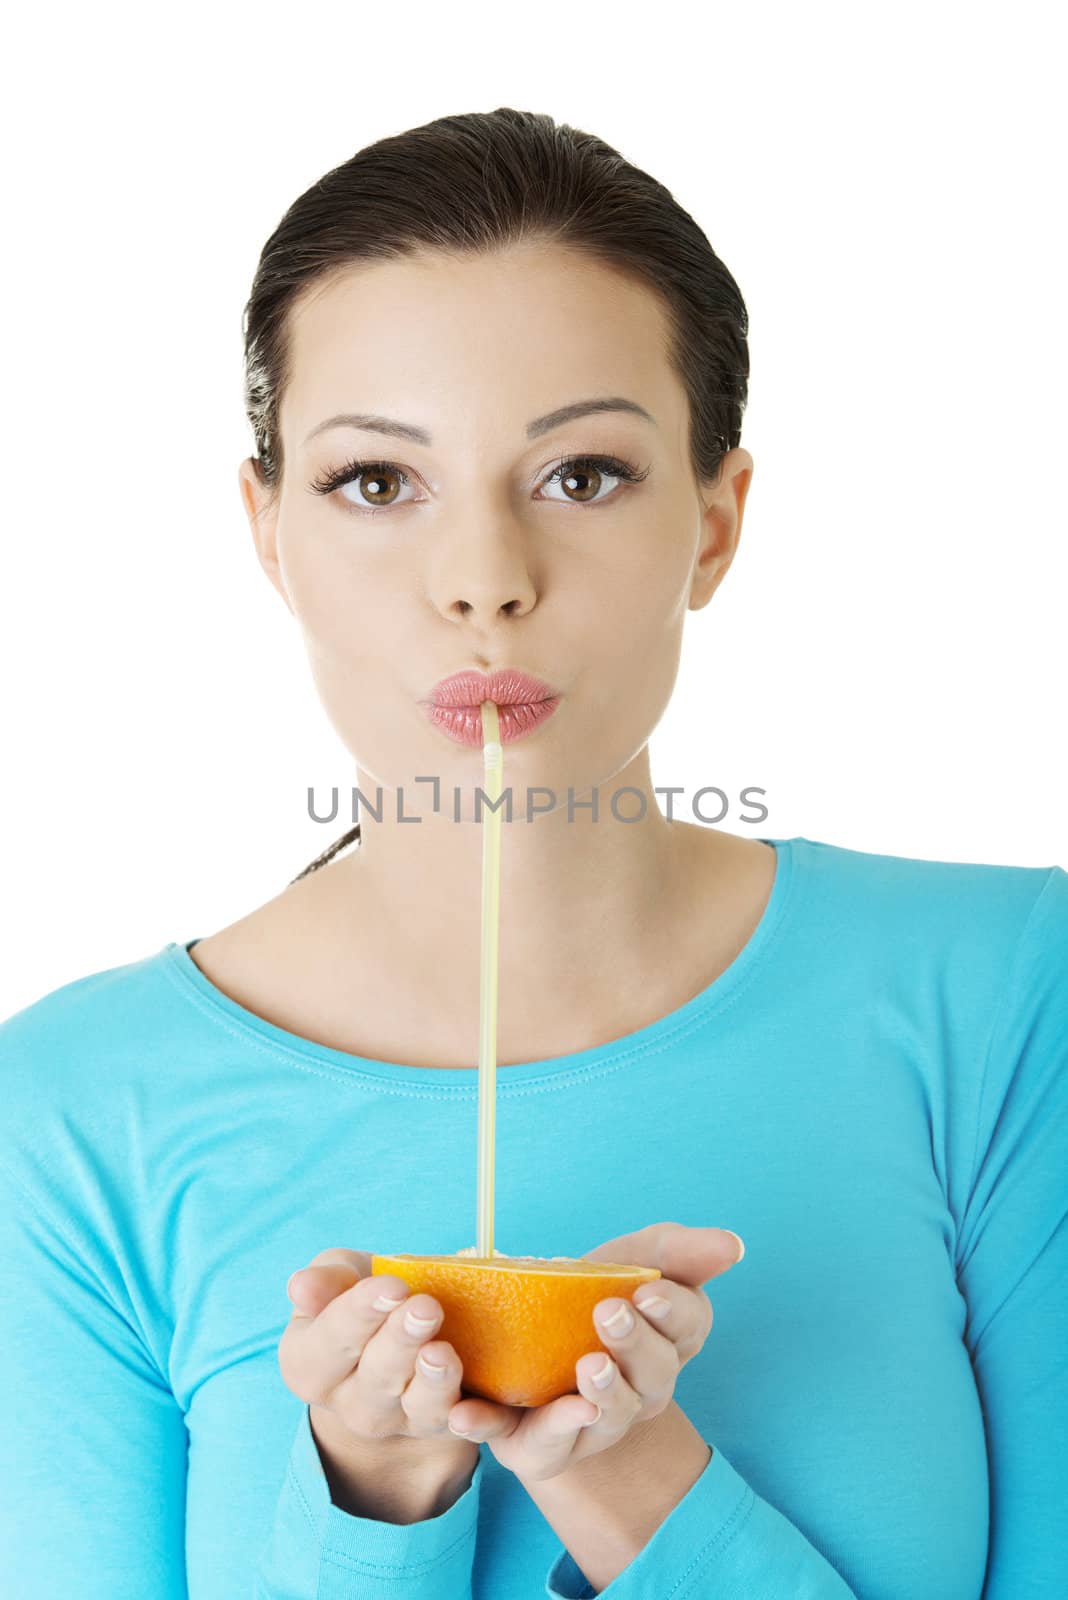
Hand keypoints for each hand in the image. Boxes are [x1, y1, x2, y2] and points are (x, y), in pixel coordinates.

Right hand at [278, 1247, 478, 1469]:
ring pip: (414, 1407)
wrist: (395, 1326)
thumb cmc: (359, 1293)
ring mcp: (394, 1420)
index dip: (359, 1313)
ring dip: (431, 1382)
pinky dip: (470, 1421)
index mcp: (307, 1365)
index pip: (328, 1342)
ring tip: (443, 1352)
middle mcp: (346, 1403)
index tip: (392, 1286)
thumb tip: (302, 1286)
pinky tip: (472, 1408)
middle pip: (373, 1379)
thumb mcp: (338, 1277)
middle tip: (426, 1308)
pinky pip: (454, 1427)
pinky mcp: (436, 1424)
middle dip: (400, 1341)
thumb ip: (324, 1280)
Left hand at [447, 1222, 742, 1482]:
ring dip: (601, 1396)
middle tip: (609, 1314)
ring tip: (585, 1369)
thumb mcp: (631, 1257)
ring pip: (607, 1420)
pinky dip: (504, 1431)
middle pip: (654, 1379)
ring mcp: (592, 1425)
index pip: (689, 1327)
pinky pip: (531, 1447)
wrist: (525, 1343)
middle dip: (636, 1348)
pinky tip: (475, 1414)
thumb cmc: (589, 1295)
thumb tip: (732, 1244)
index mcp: (665, 1343)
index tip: (649, 1290)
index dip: (673, 1311)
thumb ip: (678, 1250)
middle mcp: (639, 1393)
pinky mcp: (540, 1446)